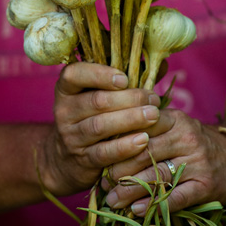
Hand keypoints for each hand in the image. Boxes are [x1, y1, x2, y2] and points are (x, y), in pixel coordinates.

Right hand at [42, 62, 161, 195]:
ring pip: (100, 126)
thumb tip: (161, 65)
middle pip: (96, 101)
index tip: (125, 78)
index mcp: (67, 89)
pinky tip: (143, 140)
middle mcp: (64, 111)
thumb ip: (128, 80)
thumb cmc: (95, 116)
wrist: (69, 159)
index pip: (74, 74)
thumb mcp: (101, 94)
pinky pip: (104, 152)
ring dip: (130, 119)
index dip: (99, 74)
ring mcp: (71, 137)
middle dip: (129, 98)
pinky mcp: (82, 159)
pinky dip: (125, 146)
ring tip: (153, 116)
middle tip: (153, 99)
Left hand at [101, 108, 225, 215]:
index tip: (98, 155)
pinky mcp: (207, 185)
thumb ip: (148, 129)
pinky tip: (137, 211)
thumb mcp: (175, 126)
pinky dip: (155, 205)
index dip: (117, 142)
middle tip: (100, 183)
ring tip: (112, 201)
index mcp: (175, 118)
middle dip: (119, 170)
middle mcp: (186, 137)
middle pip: (145, 153)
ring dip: (131, 191)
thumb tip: (107, 143)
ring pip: (157, 176)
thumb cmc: (195, 143)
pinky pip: (177, 197)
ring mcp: (198, 161)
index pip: (140, 127)